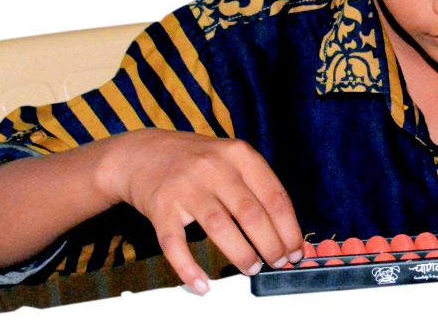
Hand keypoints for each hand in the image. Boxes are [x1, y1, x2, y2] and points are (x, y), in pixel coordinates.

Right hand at [97, 129, 303, 293]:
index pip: (274, 195)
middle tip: (278, 262)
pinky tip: (203, 284)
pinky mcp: (161, 207)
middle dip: (270, 244)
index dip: (289, 228)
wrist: (141, 153)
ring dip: (241, 253)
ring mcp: (186, 187)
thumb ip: (254, 185)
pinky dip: (189, 267)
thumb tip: (283, 230)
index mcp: (239, 155)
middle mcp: (214, 167)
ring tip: (253, 268)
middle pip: (251, 213)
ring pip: (220, 227)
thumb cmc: (195, 161)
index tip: (295, 249)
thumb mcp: (229, 157)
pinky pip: (175, 243)